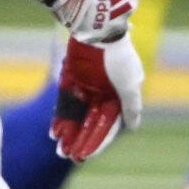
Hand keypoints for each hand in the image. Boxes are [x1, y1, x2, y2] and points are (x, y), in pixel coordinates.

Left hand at [50, 38, 142, 161]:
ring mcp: (87, 87)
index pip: (109, 125)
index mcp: (120, 97)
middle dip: (81, 140)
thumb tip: (134, 127)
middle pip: (91, 123)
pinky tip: (54, 132)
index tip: (87, 155)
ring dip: (69, 133)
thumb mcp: (129, 85)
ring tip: (59, 149)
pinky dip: (60, 117)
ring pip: (76, 116)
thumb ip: (132, 107)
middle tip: (69, 156)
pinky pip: (64, 103)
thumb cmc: (118, 59)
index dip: (98, 141)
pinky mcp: (71, 80)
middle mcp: (104, 94)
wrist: (96, 32)